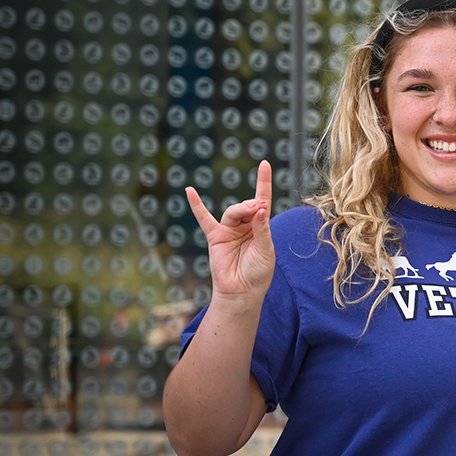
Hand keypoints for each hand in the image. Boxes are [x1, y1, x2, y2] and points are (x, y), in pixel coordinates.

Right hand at [187, 160, 274, 301]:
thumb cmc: (258, 272)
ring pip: (233, 211)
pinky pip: (204, 219)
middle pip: (248, 206)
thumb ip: (262, 229)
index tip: (264, 164)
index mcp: (261, 227)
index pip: (263, 200)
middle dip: (254, 206)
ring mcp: (229, 230)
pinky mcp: (215, 237)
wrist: (242, 292)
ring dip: (242, 209)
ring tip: (252, 210)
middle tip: (259, 209)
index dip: (263, 183)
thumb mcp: (266, 250)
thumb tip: (260, 208)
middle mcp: (245, 225)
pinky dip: (197, 205)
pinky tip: (190, 191)